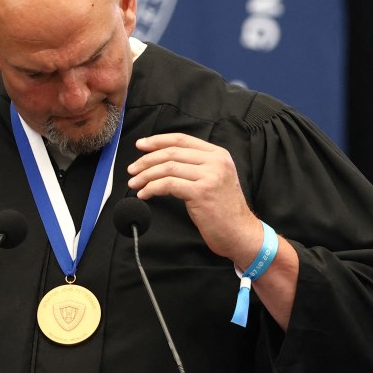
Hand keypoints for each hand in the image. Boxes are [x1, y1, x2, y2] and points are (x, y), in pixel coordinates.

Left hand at [127, 133, 262, 266]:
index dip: (158, 140)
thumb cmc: (223, 209)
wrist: (240, 233)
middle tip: (132, 169)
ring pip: (167, 168)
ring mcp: (210, 176)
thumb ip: (195, 165)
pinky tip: (144, 194)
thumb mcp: (214, 178)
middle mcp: (215, 161)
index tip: (141, 145)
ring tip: (135, 183)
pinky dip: (152, 188)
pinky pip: (168, 184)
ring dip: (146, 175)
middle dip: (147, 160)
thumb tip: (161, 159)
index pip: (182, 139)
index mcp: (218, 154)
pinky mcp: (201, 192)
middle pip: (172, 152)